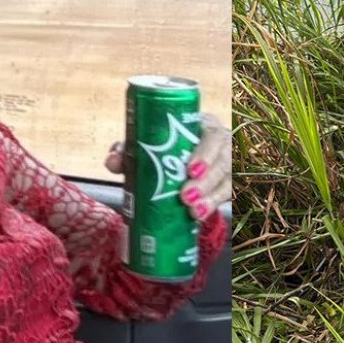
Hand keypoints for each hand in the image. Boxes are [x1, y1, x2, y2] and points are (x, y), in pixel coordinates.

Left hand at [105, 113, 229, 221]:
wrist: (186, 155)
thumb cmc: (167, 145)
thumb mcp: (151, 144)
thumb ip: (131, 150)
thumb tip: (113, 161)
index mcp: (204, 126)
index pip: (213, 136)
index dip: (205, 153)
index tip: (191, 170)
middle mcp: (222, 143)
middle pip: (223, 161)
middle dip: (206, 181)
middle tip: (186, 197)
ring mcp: (230, 163)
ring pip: (229, 179)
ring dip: (212, 197)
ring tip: (194, 213)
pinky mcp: (231, 182)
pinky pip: (230, 194)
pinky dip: (215, 205)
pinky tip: (200, 216)